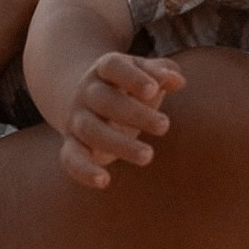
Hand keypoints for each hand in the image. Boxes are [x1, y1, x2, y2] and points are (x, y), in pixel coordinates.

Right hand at [59, 52, 185, 189]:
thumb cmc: (128, 85)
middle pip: (104, 100)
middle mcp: (87, 92)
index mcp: (104, 69)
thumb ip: (162, 73)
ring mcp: (77, 119)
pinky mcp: (72, 144)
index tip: (154, 89)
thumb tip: (178, 80)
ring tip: (148, 156)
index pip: (113, 67)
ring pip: (91, 130)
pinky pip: (70, 158)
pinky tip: (104, 181)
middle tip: (165, 126)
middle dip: (134, 113)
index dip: (132, 78)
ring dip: (119, 144)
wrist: (85, 97)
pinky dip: (83, 171)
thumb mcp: (143, 74)